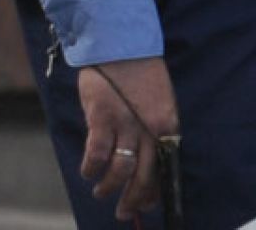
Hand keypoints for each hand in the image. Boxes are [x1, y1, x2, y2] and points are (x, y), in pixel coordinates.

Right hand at [77, 56, 178, 221]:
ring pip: (121, 170)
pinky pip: (98, 154)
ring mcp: (127, 122)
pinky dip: (91, 168)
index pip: (165, 167)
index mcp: (167, 123)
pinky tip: (89, 171)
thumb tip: (144, 163)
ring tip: (101, 192)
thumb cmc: (139, 73)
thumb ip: (153, 130)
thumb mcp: (157, 101)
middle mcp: (150, 127)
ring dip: (109, 188)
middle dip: (132, 200)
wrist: (121, 42)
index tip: (146, 204)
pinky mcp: (103, 116)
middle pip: (144, 176)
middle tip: (122, 212)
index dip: (154, 191)